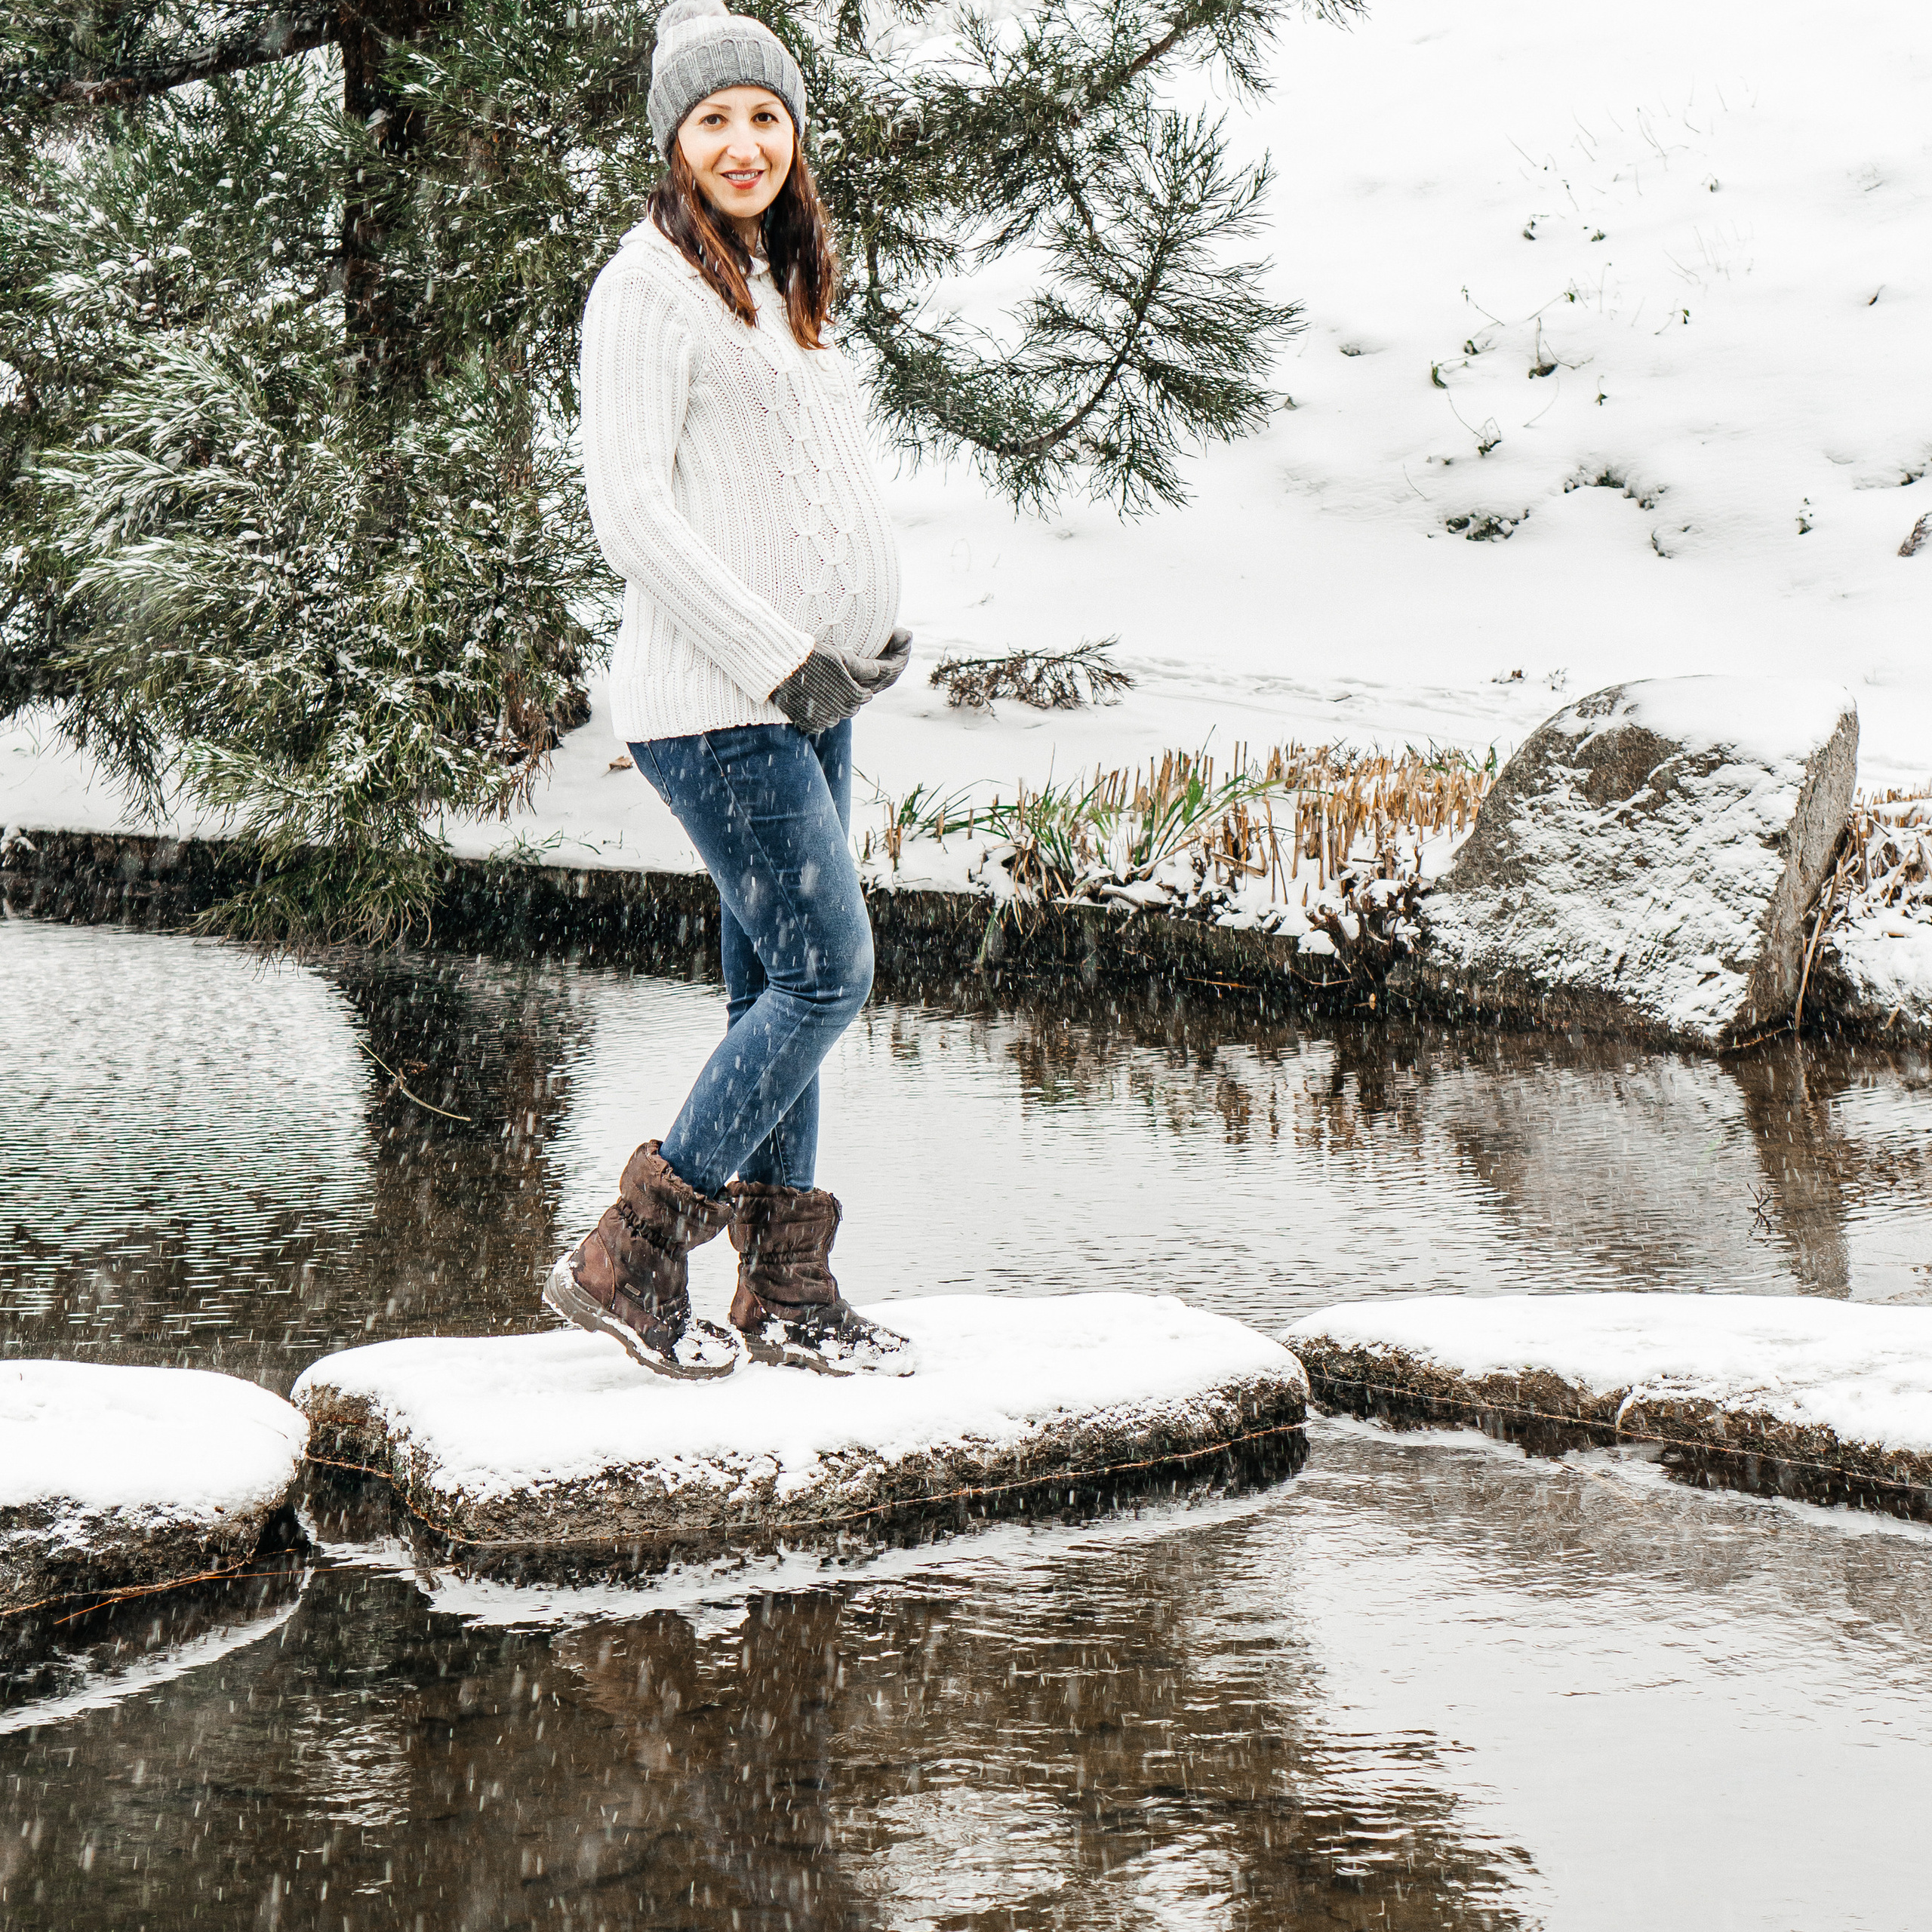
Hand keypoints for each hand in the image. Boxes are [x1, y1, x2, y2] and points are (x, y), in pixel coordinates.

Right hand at [769, 631, 912, 734]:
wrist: (782, 667)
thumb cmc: (813, 657)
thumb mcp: (840, 656)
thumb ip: (861, 667)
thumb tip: (878, 672)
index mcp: (852, 694)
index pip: (865, 696)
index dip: (860, 688)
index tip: (851, 681)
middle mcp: (841, 710)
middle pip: (852, 708)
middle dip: (848, 699)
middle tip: (837, 686)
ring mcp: (824, 719)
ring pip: (836, 718)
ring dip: (834, 708)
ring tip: (822, 692)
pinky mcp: (809, 725)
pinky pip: (820, 725)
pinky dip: (819, 717)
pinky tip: (811, 702)